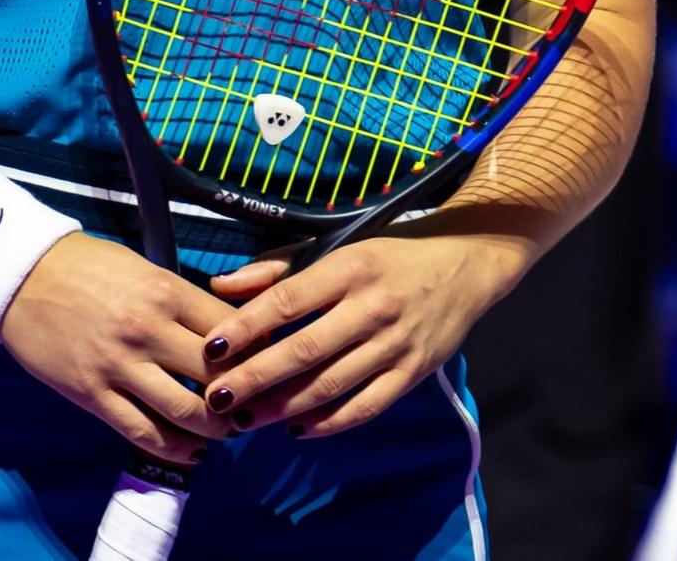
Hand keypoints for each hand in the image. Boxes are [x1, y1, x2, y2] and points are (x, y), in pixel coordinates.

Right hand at [0, 233, 238, 462]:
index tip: (269, 360)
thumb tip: (237, 317)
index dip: (259, 348)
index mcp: (168, 293)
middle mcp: (149, 331)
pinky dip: (173, 447)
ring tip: (229, 429)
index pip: (234, 328)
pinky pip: (140, 431)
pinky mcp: (91, 394)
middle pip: (218, 372)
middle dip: (245, 392)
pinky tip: (192, 451)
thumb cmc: (90, 267)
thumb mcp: (149, 268)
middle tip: (256, 402)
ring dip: (216, 426)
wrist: (23, 276)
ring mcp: (119, 366)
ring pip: (186, 410)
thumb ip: (189, 298)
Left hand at [197, 231, 529, 441]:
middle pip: (304, 351)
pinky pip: (365, 407)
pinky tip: (296, 428)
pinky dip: (328, 423)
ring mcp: (396, 343)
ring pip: (330, 385)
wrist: (468, 264)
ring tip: (243, 419)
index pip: (288, 301)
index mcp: (352, 267)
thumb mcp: (338, 247)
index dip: (245, 327)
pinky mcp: (414, 372)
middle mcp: (374, 306)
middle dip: (254, 379)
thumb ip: (279, 268)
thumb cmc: (391, 256)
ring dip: (281, 408)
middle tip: (216, 399)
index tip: (209, 349)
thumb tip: (221, 288)